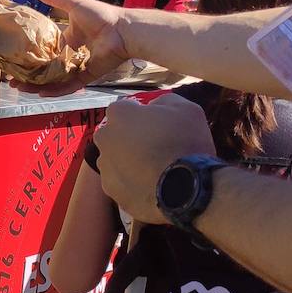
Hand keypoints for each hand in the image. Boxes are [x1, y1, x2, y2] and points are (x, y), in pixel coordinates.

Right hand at [8, 0, 131, 94]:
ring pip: (54, 80)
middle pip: (46, 68)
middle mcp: (71, 55)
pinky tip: (41, 93)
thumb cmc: (100, 15)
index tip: (14, 60)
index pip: (44, 50)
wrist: (123, 30)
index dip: (29, 56)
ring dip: (37, 86)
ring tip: (20, 88)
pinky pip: (68, 86)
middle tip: (11, 80)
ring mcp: (78, 67)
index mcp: (68, 39)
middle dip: (29, 75)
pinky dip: (55, 91)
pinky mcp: (86, 76)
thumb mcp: (73, 4)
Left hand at [94, 94, 216, 224]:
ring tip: (156, 171)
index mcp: (119, 113)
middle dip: (132, 139)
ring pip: (116, 159)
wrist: (184, 191)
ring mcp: (104, 165)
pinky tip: (151, 187)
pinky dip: (132, 183)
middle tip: (157, 148)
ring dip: (130, 162)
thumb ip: (166, 101)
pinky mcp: (110, 190)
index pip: (126, 108)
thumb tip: (156, 106)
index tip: (159, 126)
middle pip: (117, 134)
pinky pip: (121, 182)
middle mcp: (104, 137)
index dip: (143, 116)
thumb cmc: (185, 143)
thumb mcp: (187, 109)